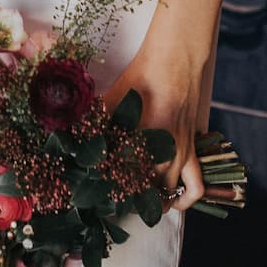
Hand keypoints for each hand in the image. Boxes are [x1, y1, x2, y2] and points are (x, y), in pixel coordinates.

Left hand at [104, 42, 205, 214]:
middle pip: (146, 194)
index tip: (96, 194)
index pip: (123, 183)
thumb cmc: (141, 78)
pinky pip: (196, 185)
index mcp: (141, 147)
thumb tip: (70, 130)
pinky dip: (188, 197)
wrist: (175, 61)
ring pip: (170, 195)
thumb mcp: (112, 98)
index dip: (109, 192)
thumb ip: (95, 119)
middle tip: (115, 200)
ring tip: (143, 205)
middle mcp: (163, 158)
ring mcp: (181, 157)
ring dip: (157, 203)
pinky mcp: (193, 150)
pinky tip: (175, 199)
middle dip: (130, 200)